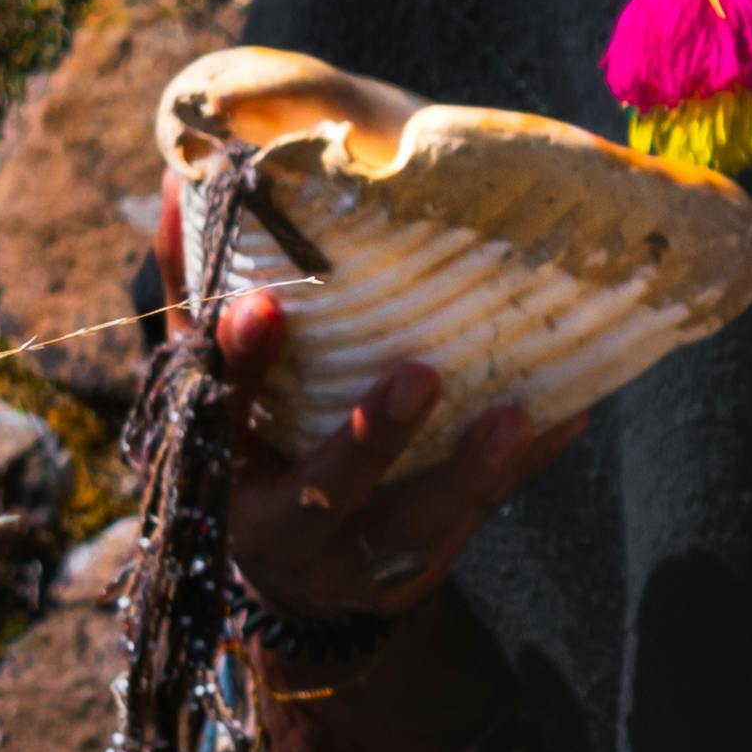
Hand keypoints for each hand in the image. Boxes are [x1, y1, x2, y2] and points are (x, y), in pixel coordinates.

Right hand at [153, 175, 582, 655]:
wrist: (290, 568)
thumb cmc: (251, 433)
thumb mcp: (209, 375)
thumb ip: (197, 283)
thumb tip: (185, 177)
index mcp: (221, 467)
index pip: (222, 415)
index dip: (240, 364)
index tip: (263, 306)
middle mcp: (279, 527)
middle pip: (321, 492)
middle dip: (369, 438)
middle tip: (420, 373)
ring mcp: (349, 562)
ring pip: (410, 524)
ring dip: (464, 470)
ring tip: (512, 416)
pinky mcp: (410, 574)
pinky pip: (475, 520)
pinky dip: (521, 469)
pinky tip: (566, 416)